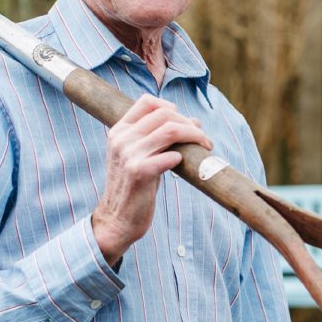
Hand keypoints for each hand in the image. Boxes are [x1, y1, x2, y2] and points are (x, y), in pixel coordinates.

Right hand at [92, 95, 210, 264]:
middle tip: (202, 138)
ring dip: (195, 136)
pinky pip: (170, 155)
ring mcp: (129, 154)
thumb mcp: (136, 156)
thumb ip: (154, 138)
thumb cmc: (133, 187)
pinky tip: (183, 164)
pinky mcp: (139, 172)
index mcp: (119, 131)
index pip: (147, 102)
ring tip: (205, 146)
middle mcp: (122, 139)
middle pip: (165, 114)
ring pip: (171, 130)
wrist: (117, 219)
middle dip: (190, 123)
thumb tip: (191, 121)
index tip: (185, 122)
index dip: (171, 107)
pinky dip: (182, 157)